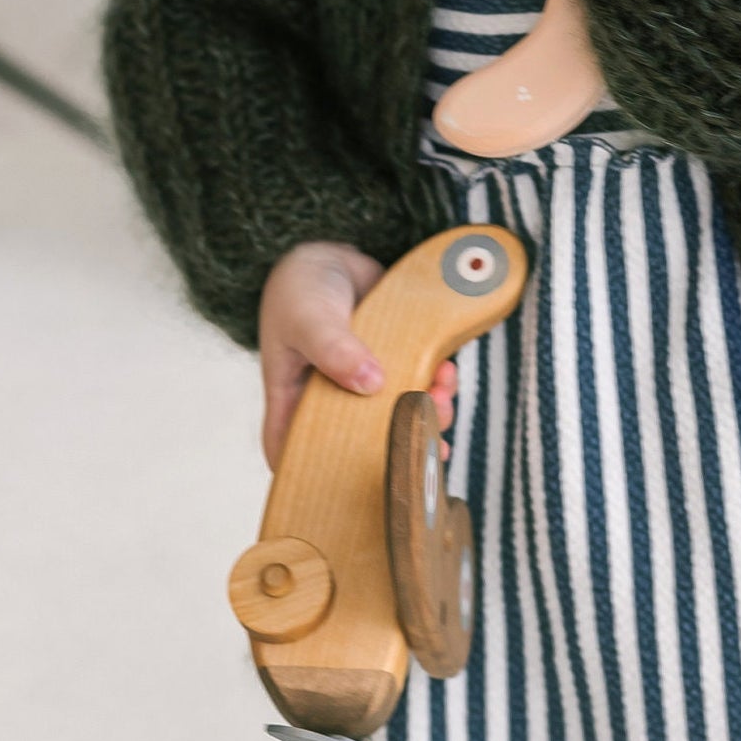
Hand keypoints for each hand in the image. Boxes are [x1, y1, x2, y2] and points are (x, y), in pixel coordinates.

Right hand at [257, 240, 455, 471]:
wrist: (329, 253)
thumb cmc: (300, 289)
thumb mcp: (309, 318)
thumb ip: (335, 349)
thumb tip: (371, 384)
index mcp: (295, 402)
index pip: (296, 455)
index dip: (322, 478)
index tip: (360, 487)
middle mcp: (330, 401)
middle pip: (362, 443)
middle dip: (398, 444)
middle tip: (425, 438)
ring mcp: (364, 384)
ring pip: (397, 415)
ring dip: (426, 413)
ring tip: (442, 395)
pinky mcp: (393, 363)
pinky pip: (417, 384)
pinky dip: (435, 384)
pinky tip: (446, 371)